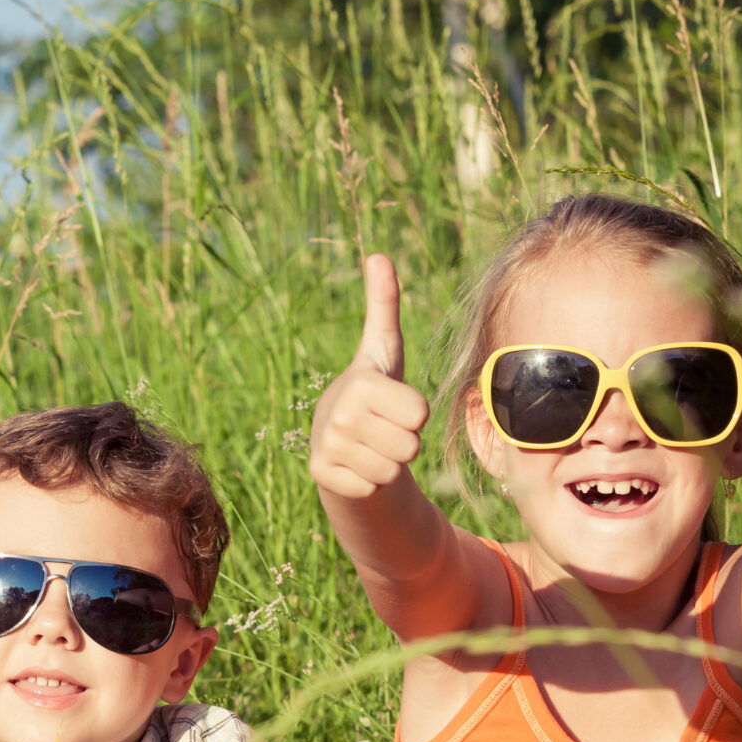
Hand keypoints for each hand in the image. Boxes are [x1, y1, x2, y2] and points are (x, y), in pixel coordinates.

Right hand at [307, 254, 429, 500]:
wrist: (333, 437)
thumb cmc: (372, 390)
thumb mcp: (383, 349)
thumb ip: (384, 304)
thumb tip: (378, 254)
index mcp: (361, 382)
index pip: (419, 414)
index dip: (414, 414)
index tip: (393, 406)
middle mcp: (339, 415)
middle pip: (410, 445)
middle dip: (402, 441)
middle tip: (382, 430)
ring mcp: (327, 447)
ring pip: (392, 469)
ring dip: (387, 462)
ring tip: (370, 447)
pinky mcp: (322, 476)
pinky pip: (372, 488)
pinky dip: (369, 482)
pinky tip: (356, 465)